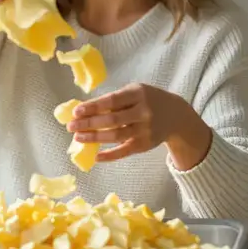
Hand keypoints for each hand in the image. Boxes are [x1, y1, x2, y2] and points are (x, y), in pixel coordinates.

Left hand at [67, 83, 209, 164]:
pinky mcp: (145, 144)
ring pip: (116, 136)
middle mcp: (143, 112)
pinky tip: (96, 156)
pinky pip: (125, 151)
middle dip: (89, 124)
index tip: (76, 112)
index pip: (111, 101)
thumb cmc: (148, 100)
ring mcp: (145, 130)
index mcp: (138, 94)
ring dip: (95, 138)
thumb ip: (114, 100)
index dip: (93, 107)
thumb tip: (84, 110)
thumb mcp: (135, 92)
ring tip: (78, 137)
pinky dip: (110, 155)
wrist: (176, 115)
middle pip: (112, 120)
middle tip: (71, 127)